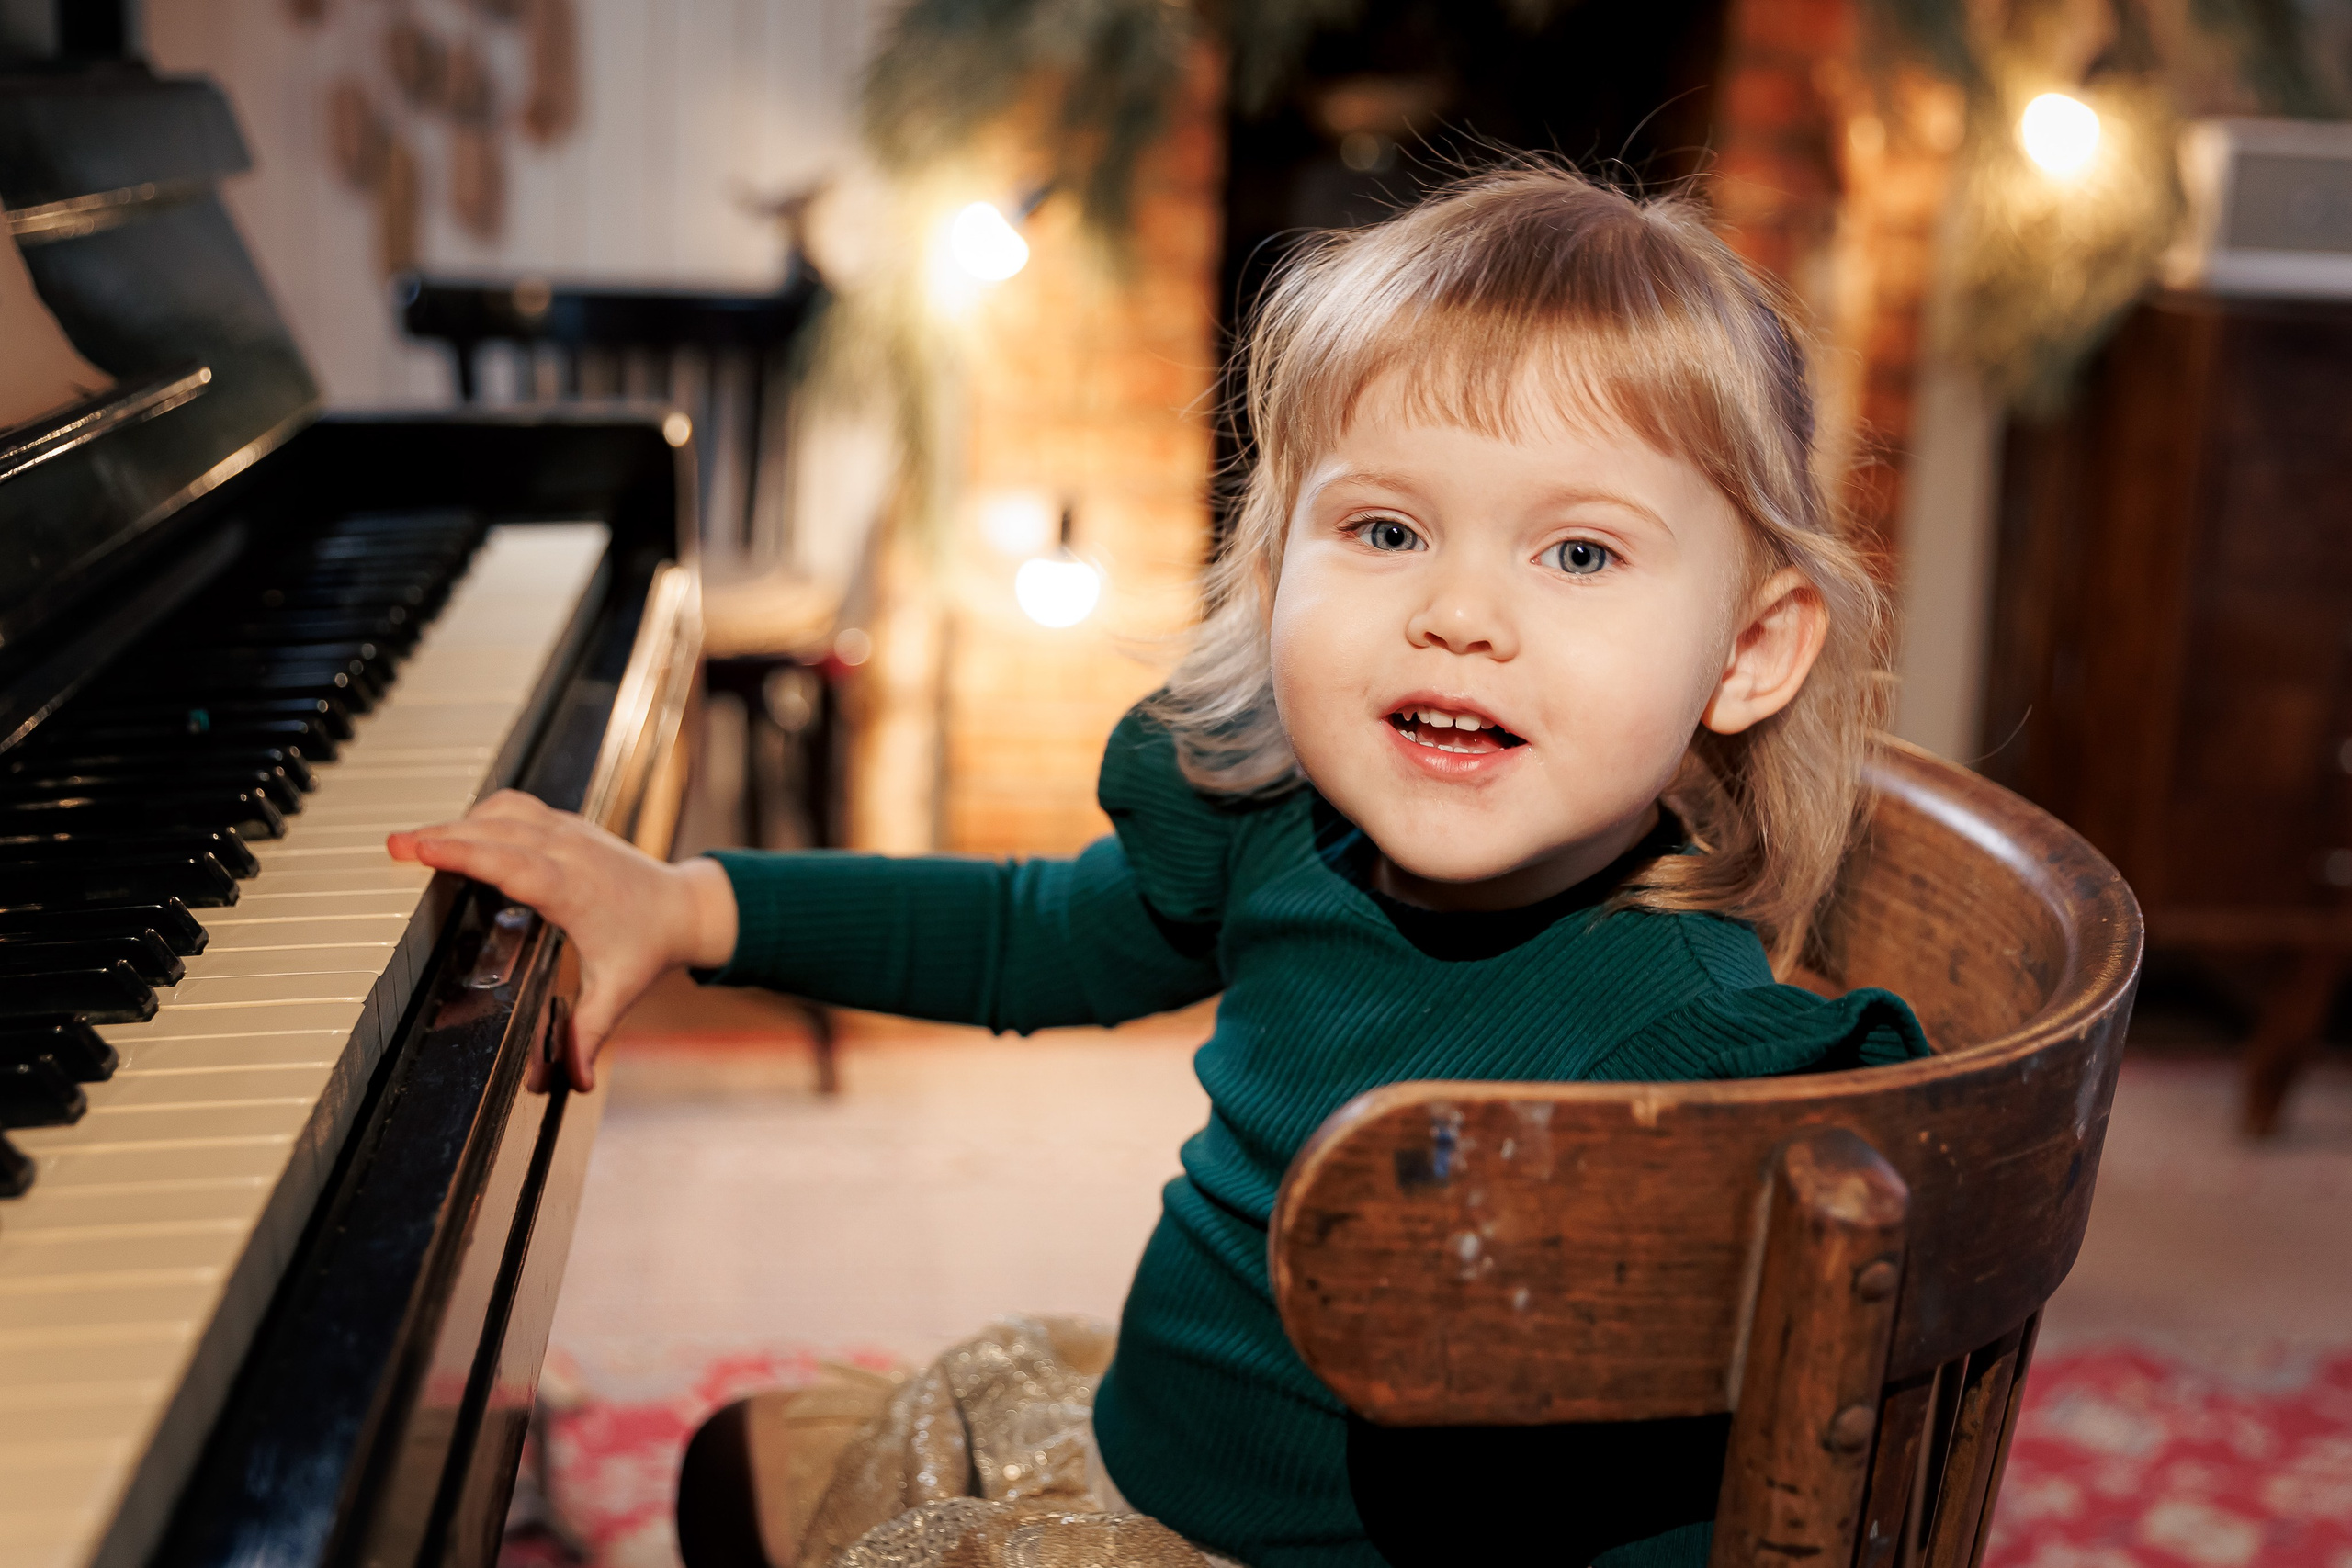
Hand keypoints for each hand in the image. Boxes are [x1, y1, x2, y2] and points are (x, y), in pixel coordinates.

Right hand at [387, 790, 737, 1090]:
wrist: (687, 907)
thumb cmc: (650, 946)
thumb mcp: (616, 993)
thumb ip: (587, 1035)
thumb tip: (570, 1082)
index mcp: (573, 889)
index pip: (511, 864)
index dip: (464, 853)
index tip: (419, 849)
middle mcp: (569, 851)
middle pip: (496, 831)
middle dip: (442, 835)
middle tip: (392, 846)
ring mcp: (569, 831)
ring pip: (504, 811)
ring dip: (459, 822)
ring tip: (415, 842)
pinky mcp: (568, 824)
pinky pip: (518, 807)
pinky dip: (483, 816)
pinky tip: (460, 833)